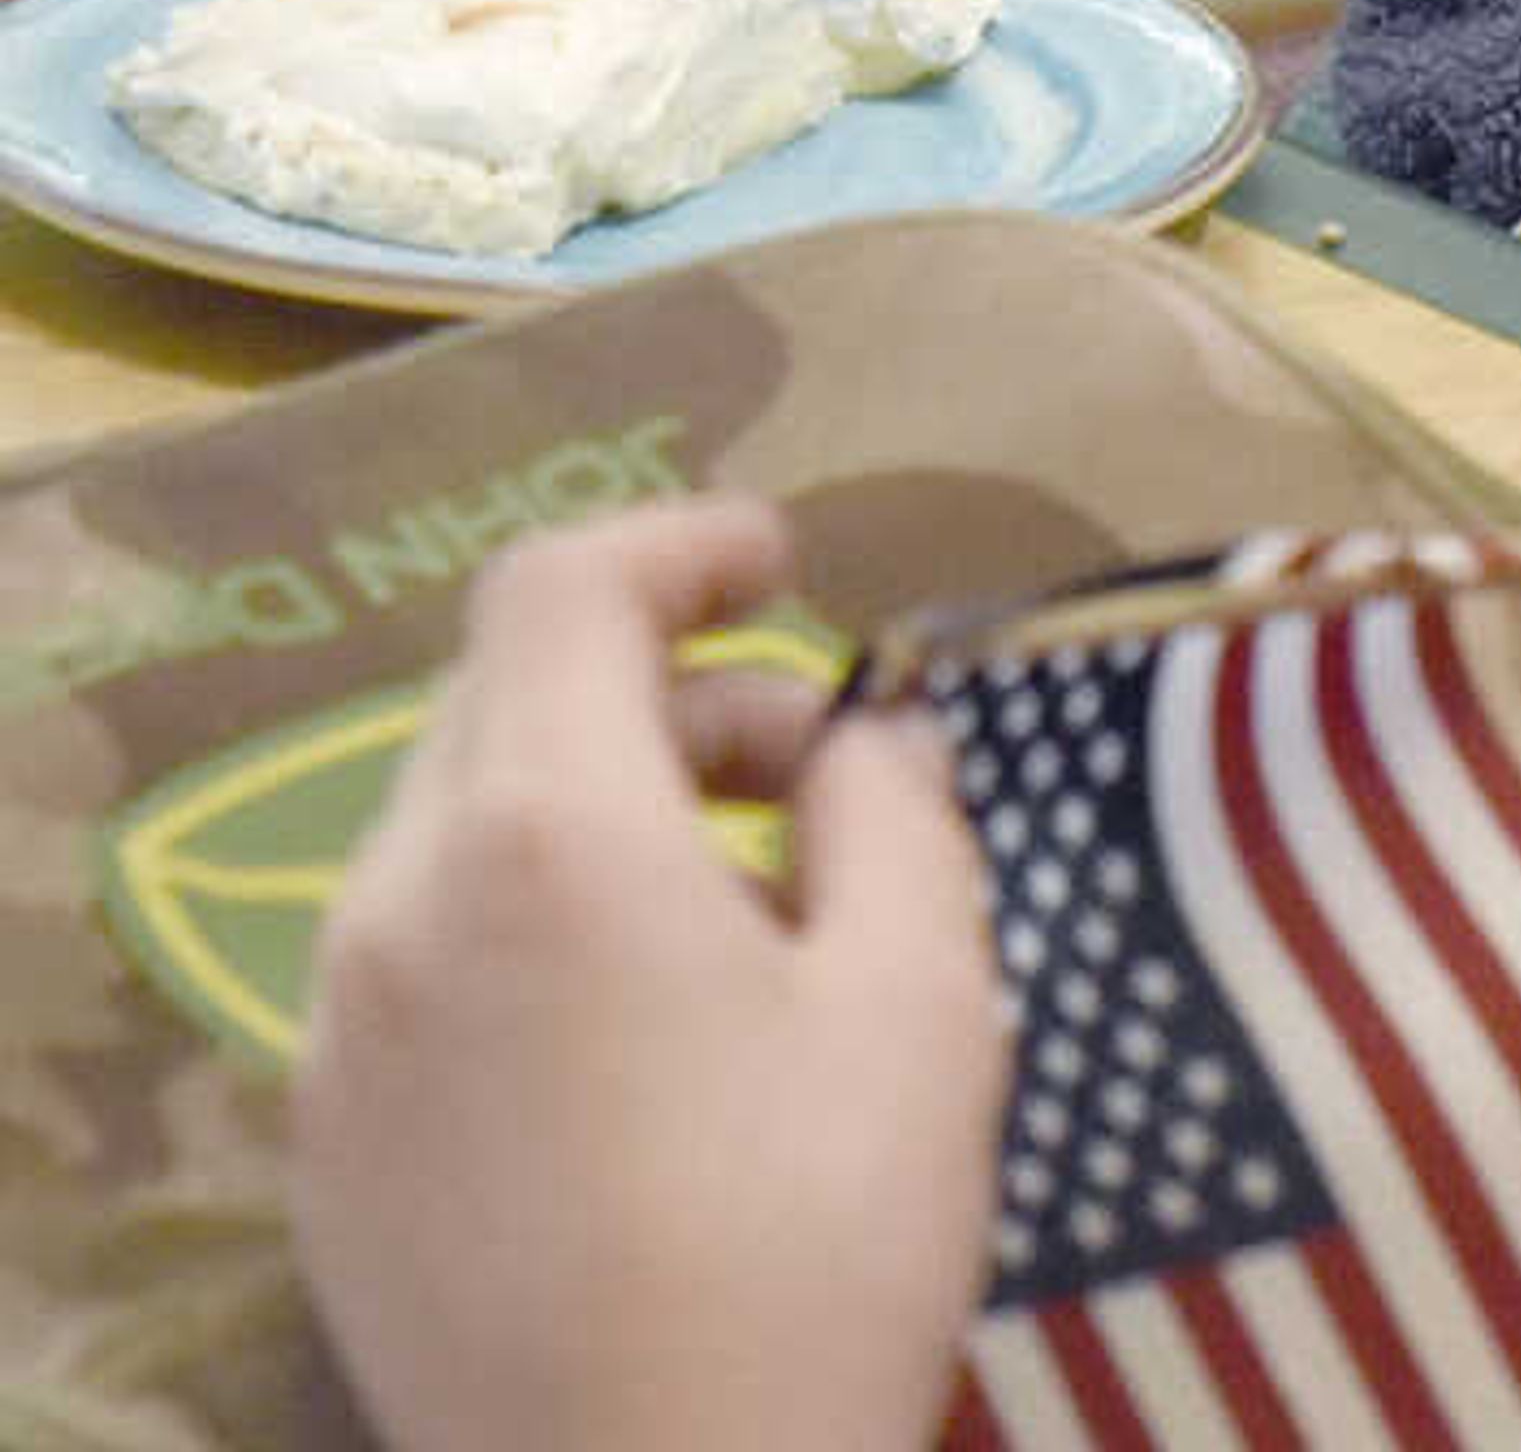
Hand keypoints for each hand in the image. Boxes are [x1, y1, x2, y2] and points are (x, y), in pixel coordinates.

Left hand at [291, 496, 1007, 1451]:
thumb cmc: (812, 1247)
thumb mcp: (923, 996)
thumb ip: (896, 809)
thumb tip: (863, 735)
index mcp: (542, 836)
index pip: (561, 589)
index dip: (678, 543)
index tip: (785, 566)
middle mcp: (398, 907)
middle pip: (504, 700)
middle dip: (661, 691)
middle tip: (808, 771)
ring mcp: (338, 1041)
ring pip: (453, 833)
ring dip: (592, 813)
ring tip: (738, 924)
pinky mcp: (326, 1156)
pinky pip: (415, 966)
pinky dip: (523, 931)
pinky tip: (636, 1046)